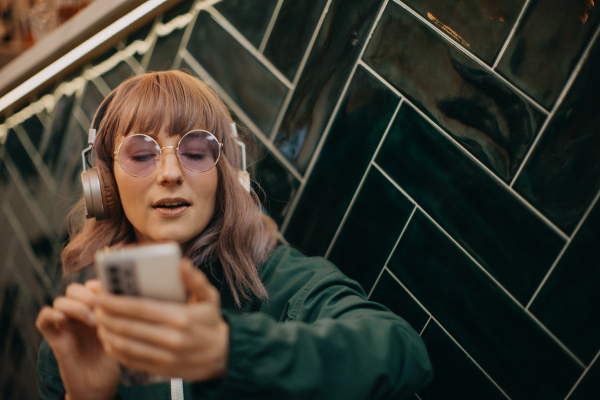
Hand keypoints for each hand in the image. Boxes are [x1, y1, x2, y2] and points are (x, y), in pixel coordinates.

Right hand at [36, 280, 119, 399]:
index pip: (91, 285)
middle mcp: (81, 315)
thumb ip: (124, 314)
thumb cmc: (117, 358)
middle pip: (74, 289)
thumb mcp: (125, 331)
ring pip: (60, 301)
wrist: (101, 387)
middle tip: (102, 307)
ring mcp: (68, 326)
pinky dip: (49, 314)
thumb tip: (133, 295)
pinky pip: (43, 319)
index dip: (99, 284)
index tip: (113, 294)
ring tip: (93, 321)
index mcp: (98, 309)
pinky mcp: (56, 339)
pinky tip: (63, 321)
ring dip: (76, 306)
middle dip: (88, 294)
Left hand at [95, 259, 228, 380]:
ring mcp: (165, 357)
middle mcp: (171, 338)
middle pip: (127, 326)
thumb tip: (182, 263)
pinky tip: (108, 338)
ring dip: (106, 332)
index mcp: (180, 317)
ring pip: (124, 345)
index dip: (116, 302)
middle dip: (105, 315)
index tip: (101, 294)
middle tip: (94, 305)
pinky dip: (114, 349)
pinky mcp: (160, 369)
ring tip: (98, 320)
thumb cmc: (211, 322)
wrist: (222, 356)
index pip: (139, 308)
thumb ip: (195, 280)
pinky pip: (130, 360)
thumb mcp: (210, 297)